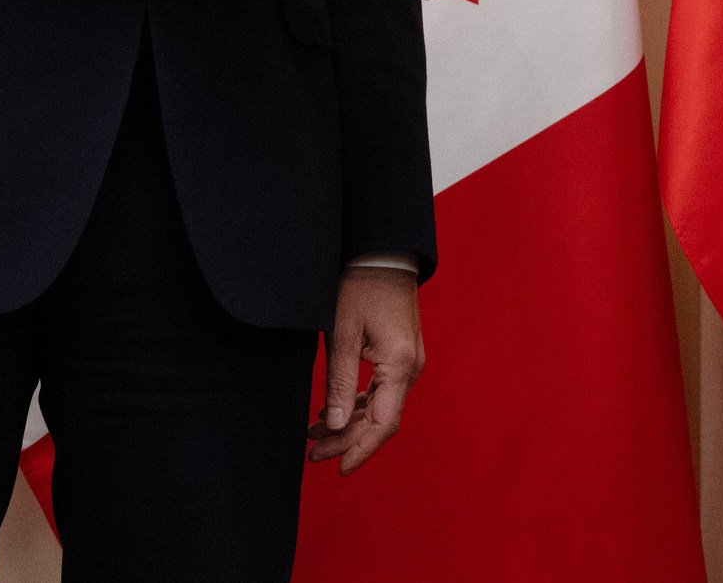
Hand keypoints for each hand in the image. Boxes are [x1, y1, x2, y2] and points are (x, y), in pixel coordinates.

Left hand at [309, 265, 423, 473]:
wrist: (383, 253)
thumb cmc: (361, 286)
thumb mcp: (343, 333)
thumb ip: (339, 381)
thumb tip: (333, 426)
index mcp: (399, 365)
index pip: (383, 424)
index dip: (360, 449)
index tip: (338, 469)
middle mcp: (410, 368)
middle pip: (380, 419)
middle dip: (347, 440)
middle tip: (312, 453)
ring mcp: (407, 362)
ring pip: (379, 407)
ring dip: (348, 423)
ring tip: (313, 435)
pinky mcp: (399, 355)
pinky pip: (381, 391)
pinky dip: (356, 405)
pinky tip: (331, 411)